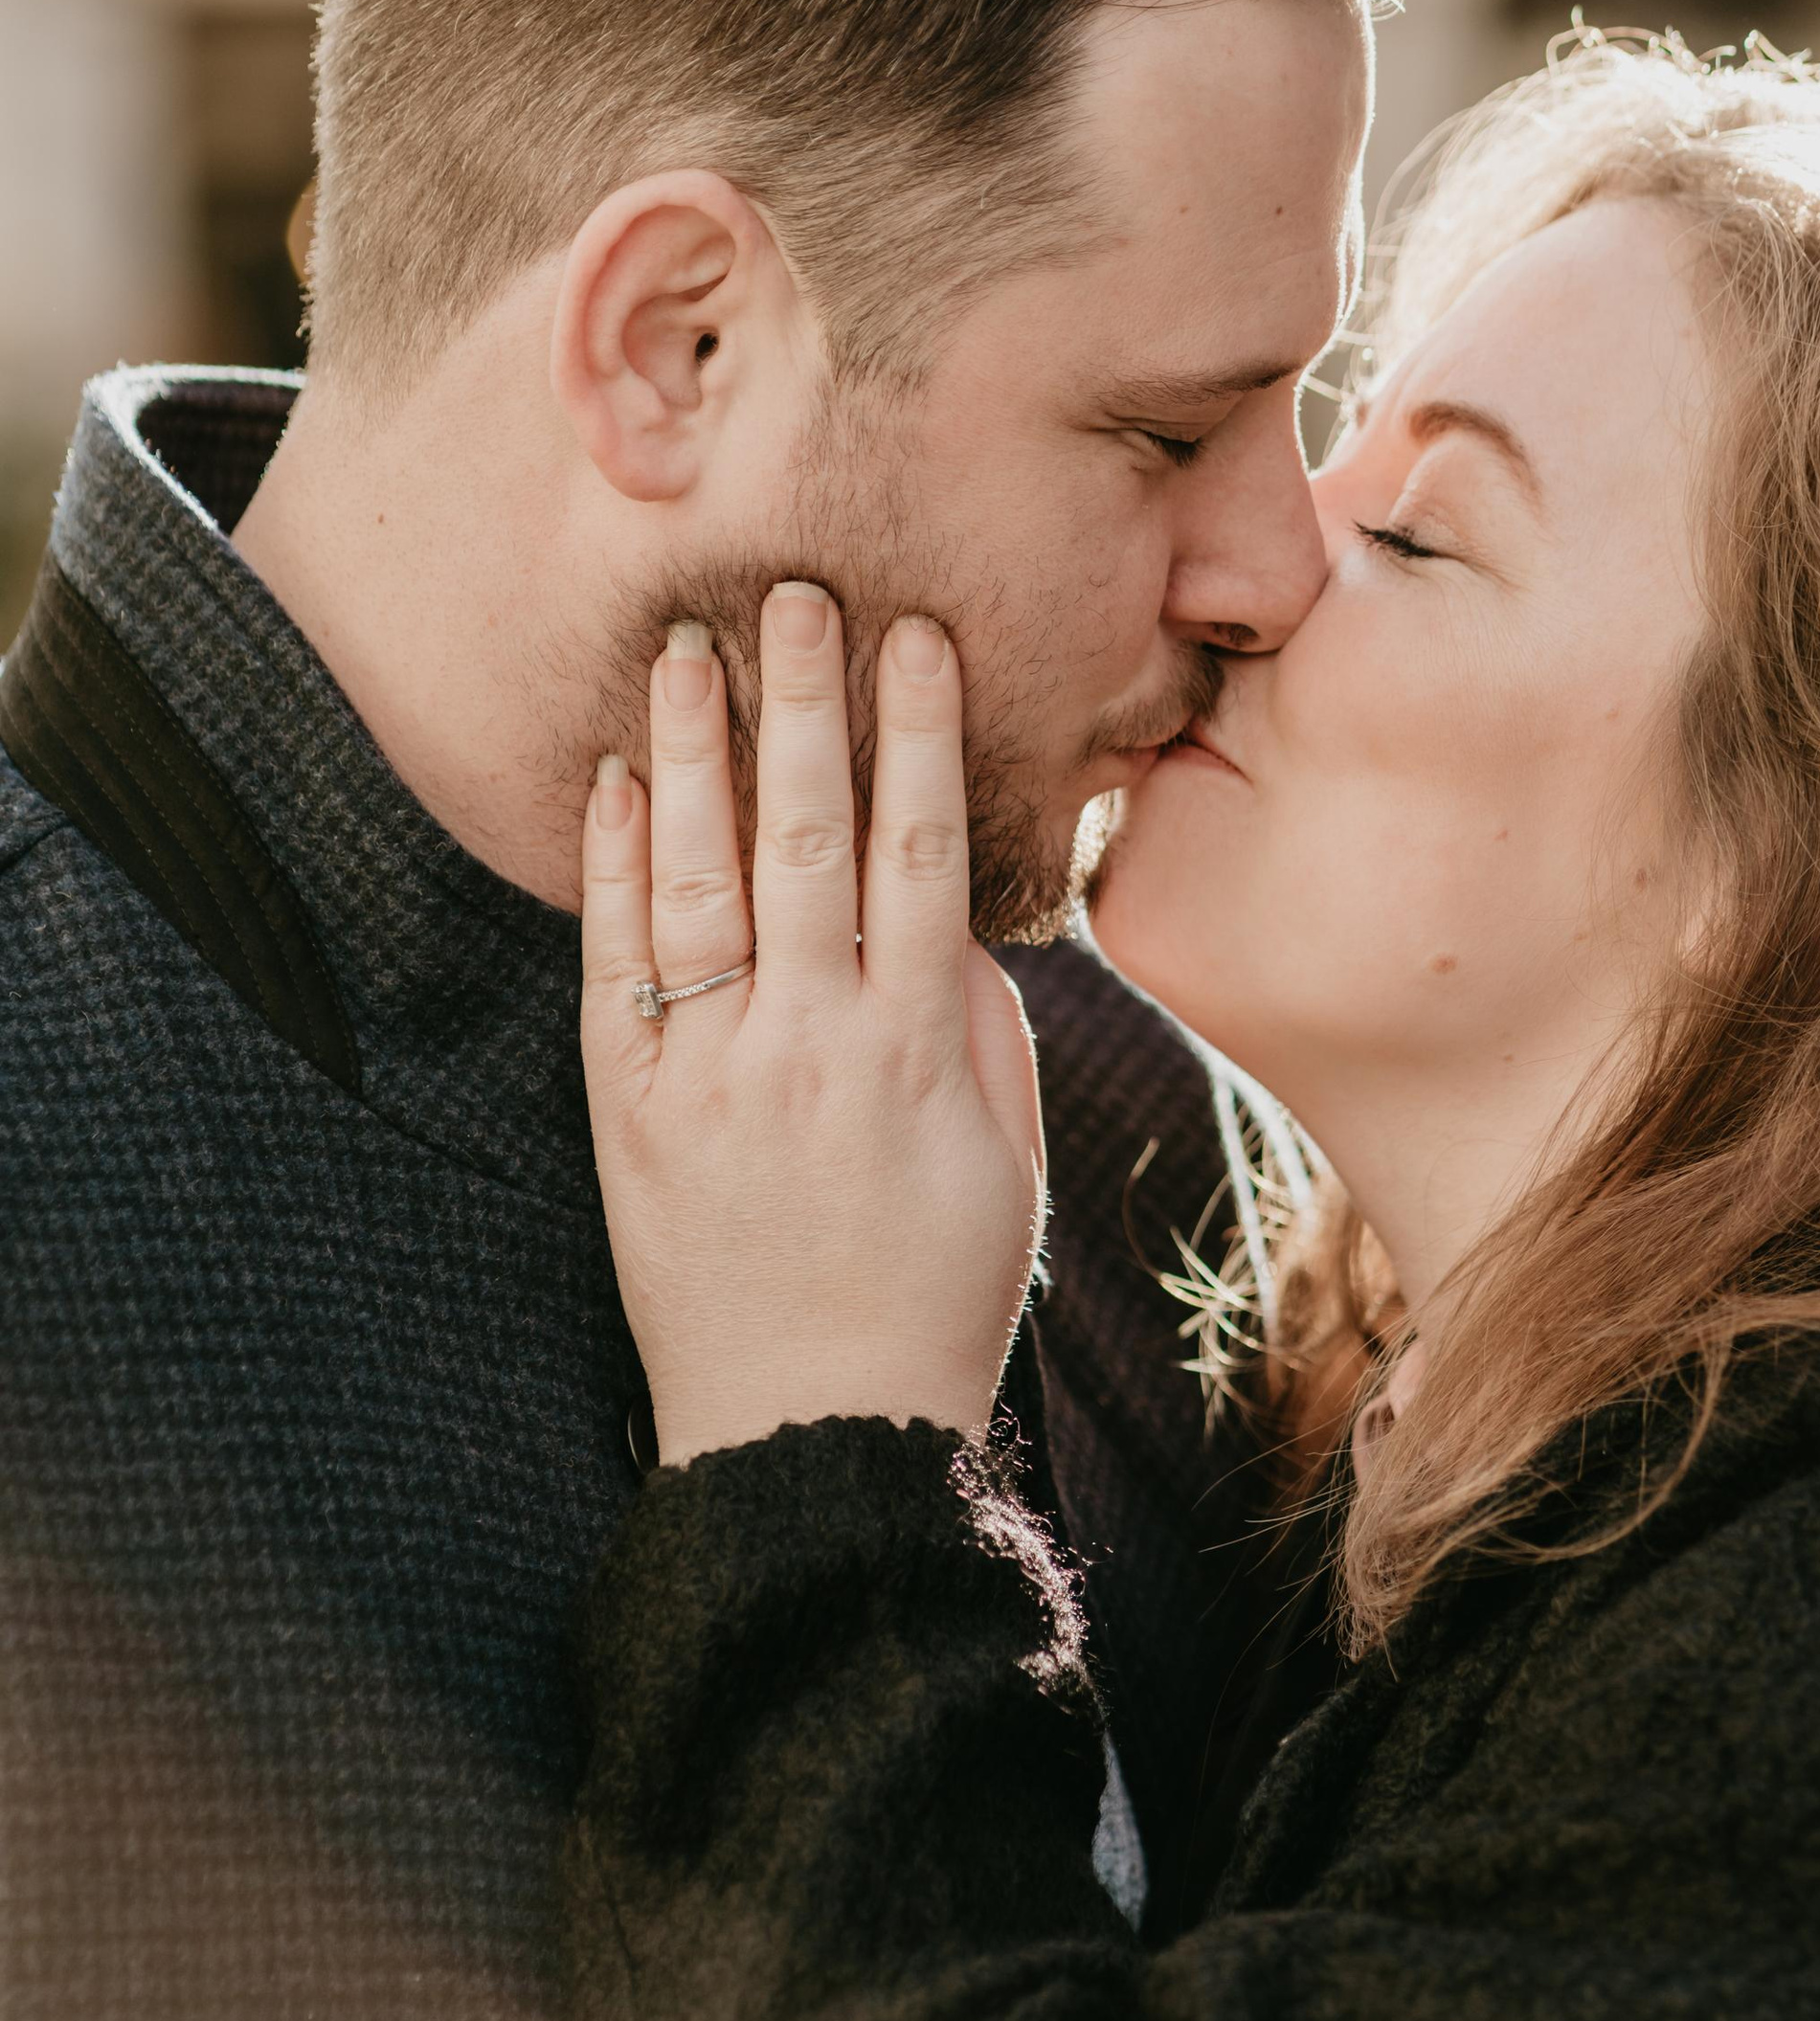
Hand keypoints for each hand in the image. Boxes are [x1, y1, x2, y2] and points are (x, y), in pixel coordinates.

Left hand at [580, 588, 1046, 1466]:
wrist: (813, 1431)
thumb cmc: (934, 1297)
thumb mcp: (1006, 1161)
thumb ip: (979, 1028)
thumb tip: (952, 922)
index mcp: (918, 1050)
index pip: (922, 853)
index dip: (919, 734)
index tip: (915, 636)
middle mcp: (809, 1043)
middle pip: (808, 836)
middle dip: (803, 703)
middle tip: (794, 589)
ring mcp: (710, 1074)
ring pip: (699, 878)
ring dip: (693, 752)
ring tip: (685, 648)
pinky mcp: (631, 1112)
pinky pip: (617, 963)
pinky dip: (613, 865)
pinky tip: (612, 781)